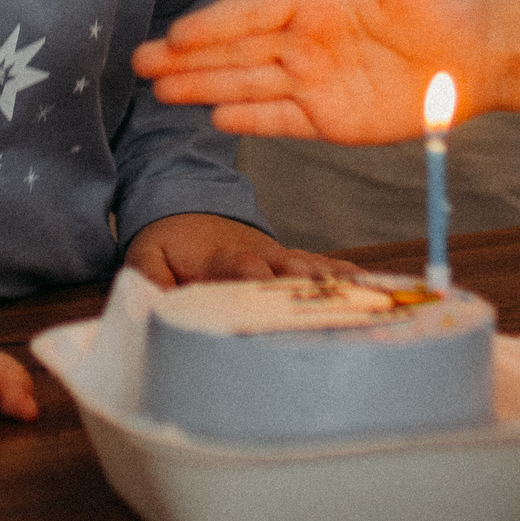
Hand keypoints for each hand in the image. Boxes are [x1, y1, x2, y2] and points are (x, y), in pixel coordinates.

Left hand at [124, 211, 357, 286]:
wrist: (189, 204)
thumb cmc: (167, 240)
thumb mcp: (146, 255)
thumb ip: (148, 279)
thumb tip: (149, 306)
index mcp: (218, 258)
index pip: (238, 272)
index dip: (251, 286)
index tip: (263, 304)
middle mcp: (256, 256)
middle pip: (283, 274)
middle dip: (302, 293)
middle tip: (325, 315)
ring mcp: (279, 258)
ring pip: (309, 270)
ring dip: (333, 286)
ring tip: (363, 303)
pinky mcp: (293, 261)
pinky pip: (325, 267)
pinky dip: (348, 278)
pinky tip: (373, 290)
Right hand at [132, 0, 495, 142]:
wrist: (482, 53)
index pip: (253, 11)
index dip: (214, 23)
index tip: (176, 32)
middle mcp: (305, 39)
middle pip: (235, 51)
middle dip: (187, 58)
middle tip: (140, 62)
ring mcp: (314, 80)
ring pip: (247, 84)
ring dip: (203, 87)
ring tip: (159, 92)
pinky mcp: (330, 118)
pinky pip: (280, 119)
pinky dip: (249, 120)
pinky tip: (214, 116)